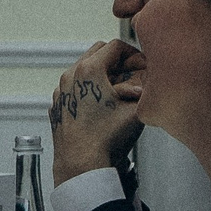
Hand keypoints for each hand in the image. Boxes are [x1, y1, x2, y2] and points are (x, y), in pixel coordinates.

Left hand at [50, 41, 144, 184]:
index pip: (116, 46)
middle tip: (132, 76)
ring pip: (84, 69)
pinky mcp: (58, 105)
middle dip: (117, 61)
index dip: (134, 54)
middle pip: (97, 52)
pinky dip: (89, 89)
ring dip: (102, 75)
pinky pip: (74, 87)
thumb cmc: (106, 140)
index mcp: (89, 70)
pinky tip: (101, 106)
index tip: (141, 67)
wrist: (82, 165)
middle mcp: (71, 76)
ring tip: (118, 93)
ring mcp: (61, 91)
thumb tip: (152, 76)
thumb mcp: (136, 108)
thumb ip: (147, 87)